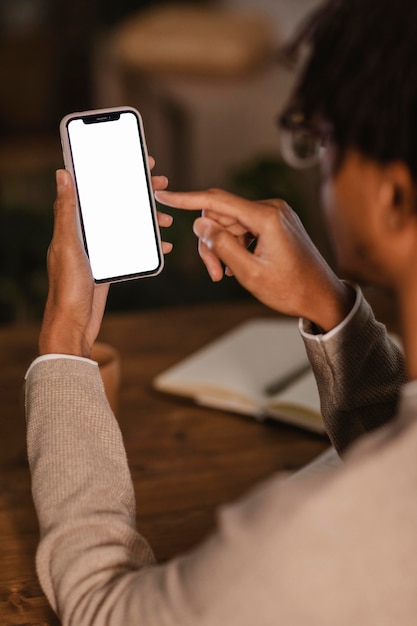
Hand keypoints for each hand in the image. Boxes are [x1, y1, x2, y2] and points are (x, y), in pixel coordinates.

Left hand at [39, 164, 172, 357]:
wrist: (74, 323)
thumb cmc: (66, 286)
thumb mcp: (68, 245)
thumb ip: (67, 211)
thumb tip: (62, 174)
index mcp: (73, 224)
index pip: (96, 189)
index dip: (115, 172)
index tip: (138, 162)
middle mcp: (86, 233)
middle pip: (115, 204)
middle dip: (139, 193)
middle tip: (160, 183)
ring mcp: (99, 249)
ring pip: (127, 225)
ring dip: (147, 219)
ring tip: (166, 217)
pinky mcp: (109, 265)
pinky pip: (132, 247)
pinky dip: (148, 244)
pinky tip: (163, 244)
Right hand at [155, 188, 353, 330]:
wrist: (321, 296)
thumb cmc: (290, 289)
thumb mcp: (249, 273)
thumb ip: (222, 246)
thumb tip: (200, 223)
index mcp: (266, 217)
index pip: (217, 201)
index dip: (186, 199)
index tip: (164, 195)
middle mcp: (271, 208)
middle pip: (221, 216)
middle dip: (210, 242)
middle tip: (212, 273)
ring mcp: (275, 214)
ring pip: (230, 224)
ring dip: (222, 247)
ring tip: (223, 274)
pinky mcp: (275, 222)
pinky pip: (243, 228)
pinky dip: (234, 245)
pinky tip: (236, 265)